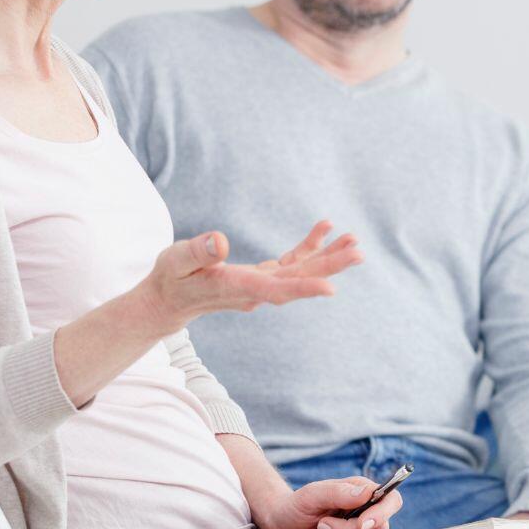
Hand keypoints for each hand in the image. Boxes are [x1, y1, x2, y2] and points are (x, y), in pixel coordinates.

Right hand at [128, 221, 360, 336]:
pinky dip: (309, 247)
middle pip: (298, 280)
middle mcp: (256, 291)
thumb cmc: (171, 279)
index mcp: (236, 288)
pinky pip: (293, 263)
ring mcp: (262, 285)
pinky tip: (325, 228)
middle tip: (358, 253)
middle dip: (329, 267)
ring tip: (354, 241)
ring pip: (301, 272)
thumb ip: (196, 252)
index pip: (273, 290)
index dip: (302, 288)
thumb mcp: (175, 261)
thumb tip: (219, 240)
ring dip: (328, 257)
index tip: (330, 288)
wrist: (171, 300)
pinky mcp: (264, 277)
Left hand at [250, 476, 401, 528]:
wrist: (279, 525)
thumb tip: (368, 493)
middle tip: (321, 524)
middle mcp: (366, 514)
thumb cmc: (296, 505)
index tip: (361, 524)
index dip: (383, 513)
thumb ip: (338, 492)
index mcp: (363, 493)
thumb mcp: (312, 494)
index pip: (392, 501)